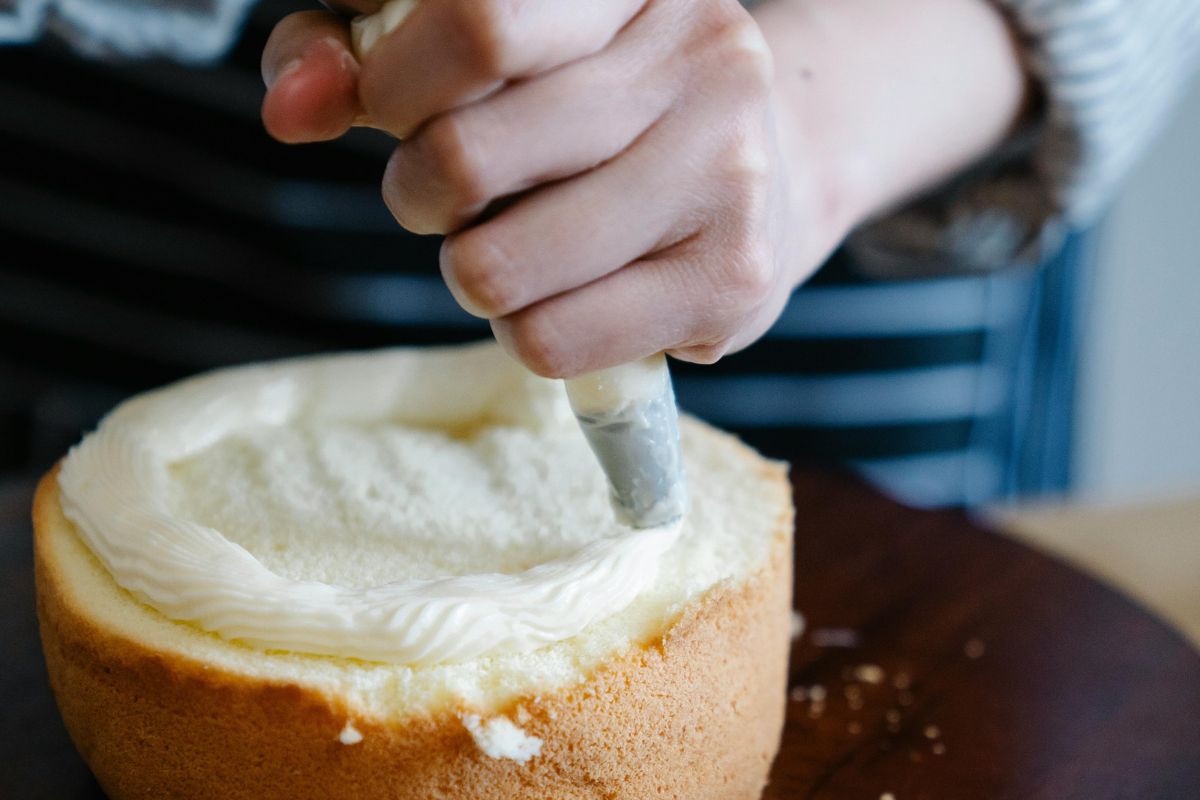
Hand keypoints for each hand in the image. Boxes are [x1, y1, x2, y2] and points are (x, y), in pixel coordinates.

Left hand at [262, 0, 841, 376]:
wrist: (770, 169)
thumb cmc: (594, 103)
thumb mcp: (484, 47)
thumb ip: (358, 50)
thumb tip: (290, 109)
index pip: (474, 23)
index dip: (392, 85)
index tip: (394, 111)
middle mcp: (701, 56)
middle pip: (466, 158)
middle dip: (417, 195)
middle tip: (450, 196)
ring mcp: (729, 171)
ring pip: (498, 270)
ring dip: (471, 273)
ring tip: (515, 246)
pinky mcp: (734, 278)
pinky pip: (550, 342)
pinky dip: (524, 333)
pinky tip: (567, 295)